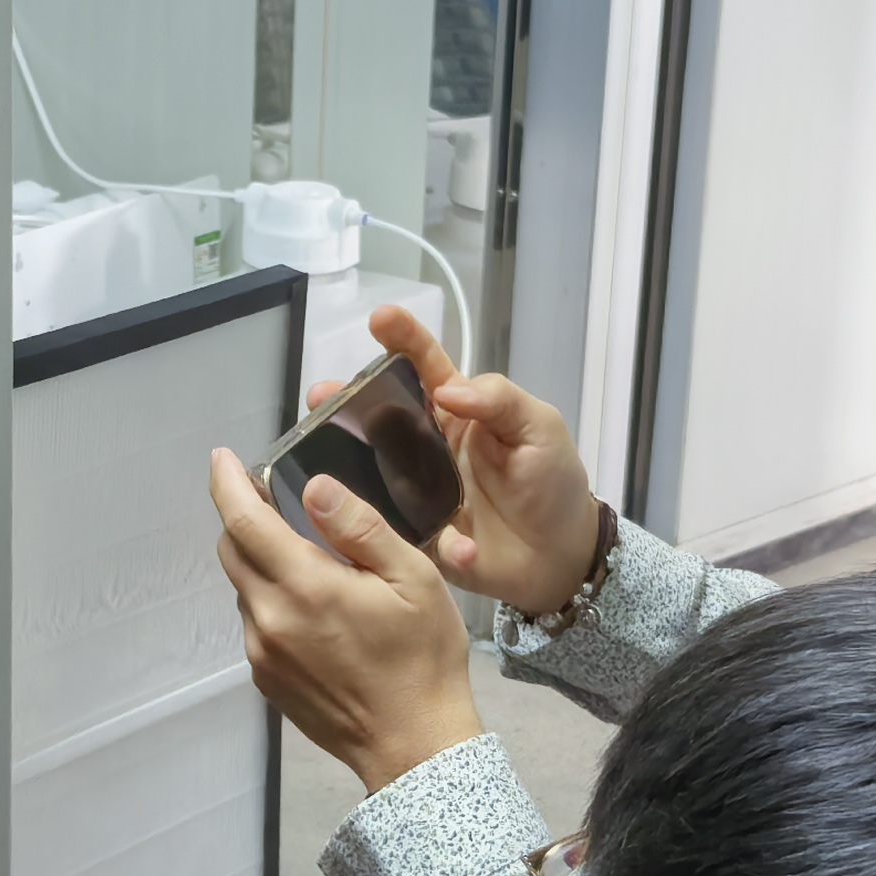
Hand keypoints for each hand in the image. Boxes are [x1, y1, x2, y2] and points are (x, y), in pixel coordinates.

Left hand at [210, 445, 482, 789]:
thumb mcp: (413, 579)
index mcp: (305, 586)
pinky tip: (315, 612)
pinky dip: (272, 603)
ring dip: (262, 564)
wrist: (414, 745)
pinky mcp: (266, 679)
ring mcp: (262, 653)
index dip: (226, 484)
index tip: (221, 458)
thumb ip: (358, 527)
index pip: (243, 521)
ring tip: (309, 562)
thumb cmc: (423, 658)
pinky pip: (256, 624)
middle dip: (244, 518)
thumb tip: (313, 488)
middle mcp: (269, 619)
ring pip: (244, 589)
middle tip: (274, 500)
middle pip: (232, 551)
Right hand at [349, 304, 606, 616]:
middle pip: (379, 414)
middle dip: (347, 399)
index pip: (425, 367)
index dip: (403, 339)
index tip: (381, 319)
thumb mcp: (540, 428)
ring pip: (369, 466)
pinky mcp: (414, 532)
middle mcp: (427, 446)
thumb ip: (500, 399)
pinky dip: (385, 522)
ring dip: (342, 456)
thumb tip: (447, 390)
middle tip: (322, 395)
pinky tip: (372, 516)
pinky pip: (390, 524)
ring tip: (316, 447)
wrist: (560, 557)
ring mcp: (415, 489)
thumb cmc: (552, 483)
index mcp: (458, 413)